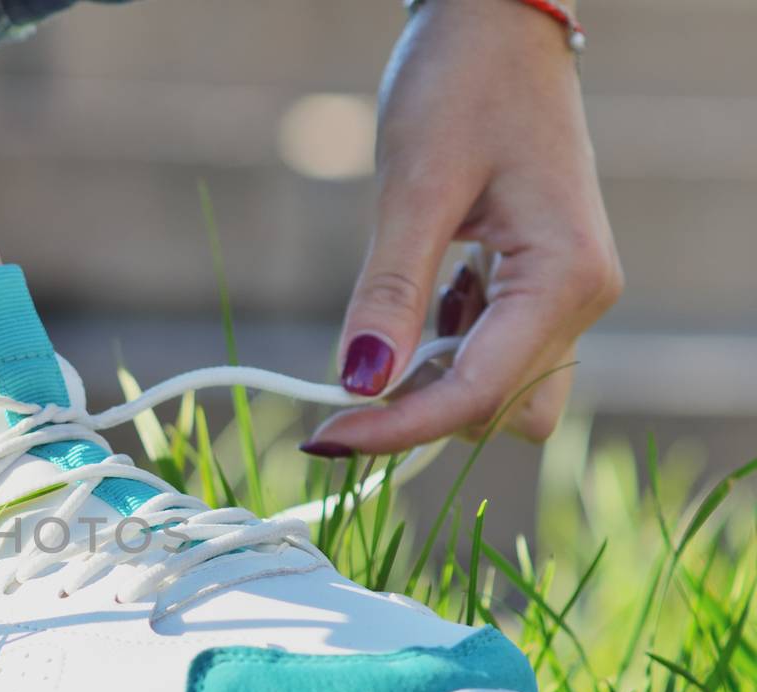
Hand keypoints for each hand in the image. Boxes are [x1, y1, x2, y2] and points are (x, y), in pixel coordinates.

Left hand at [304, 0, 622, 456]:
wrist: (495, 25)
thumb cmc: (462, 85)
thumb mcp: (414, 188)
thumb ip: (389, 293)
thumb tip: (358, 384)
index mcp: (565, 278)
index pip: (476, 395)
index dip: (397, 428)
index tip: (324, 437)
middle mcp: (580, 298)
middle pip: (499, 413)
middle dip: (425, 406)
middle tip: (357, 361)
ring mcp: (564, 295)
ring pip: (496, 391)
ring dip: (433, 375)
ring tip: (400, 300)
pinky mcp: (538, 286)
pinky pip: (489, 352)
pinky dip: (442, 344)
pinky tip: (428, 286)